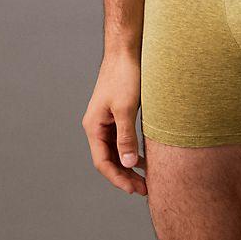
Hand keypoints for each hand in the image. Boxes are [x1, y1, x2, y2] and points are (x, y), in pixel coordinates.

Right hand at [82, 51, 146, 194]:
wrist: (126, 50)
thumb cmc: (124, 76)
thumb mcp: (126, 108)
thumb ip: (126, 137)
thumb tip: (128, 164)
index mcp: (94, 126)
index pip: (103, 162)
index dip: (118, 178)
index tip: (135, 189)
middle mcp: (97, 126)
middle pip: (109, 159)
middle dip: (125, 175)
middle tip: (145, 189)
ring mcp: (106, 120)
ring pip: (115, 150)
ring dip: (128, 164)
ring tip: (146, 178)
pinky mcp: (116, 113)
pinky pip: (121, 139)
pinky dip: (130, 150)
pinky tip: (143, 157)